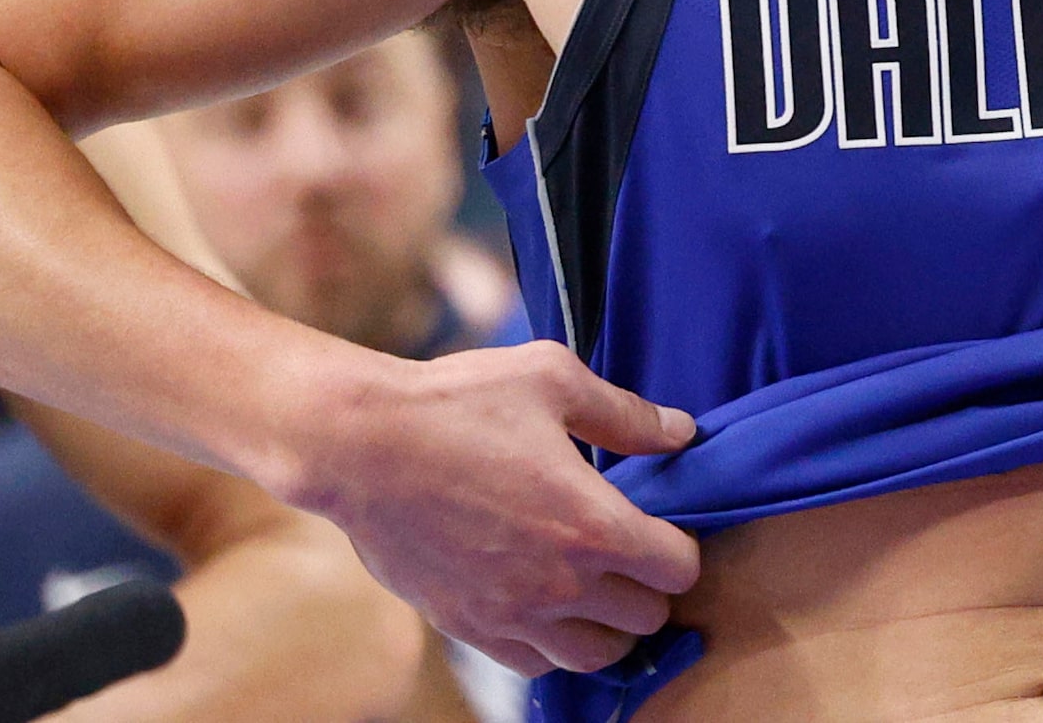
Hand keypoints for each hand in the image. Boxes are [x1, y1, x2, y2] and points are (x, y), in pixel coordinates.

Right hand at [293, 339, 700, 676]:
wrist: (360, 445)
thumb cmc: (456, 402)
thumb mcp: (552, 379)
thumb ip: (625, 414)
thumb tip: (682, 432)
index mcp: (592, 524)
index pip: (678, 569)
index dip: (680, 546)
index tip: (661, 524)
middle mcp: (559, 582)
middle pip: (646, 619)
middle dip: (649, 586)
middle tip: (630, 552)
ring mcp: (511, 613)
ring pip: (594, 657)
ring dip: (606, 626)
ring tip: (593, 586)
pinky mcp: (468, 626)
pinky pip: (534, 664)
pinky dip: (552, 643)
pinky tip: (543, 601)